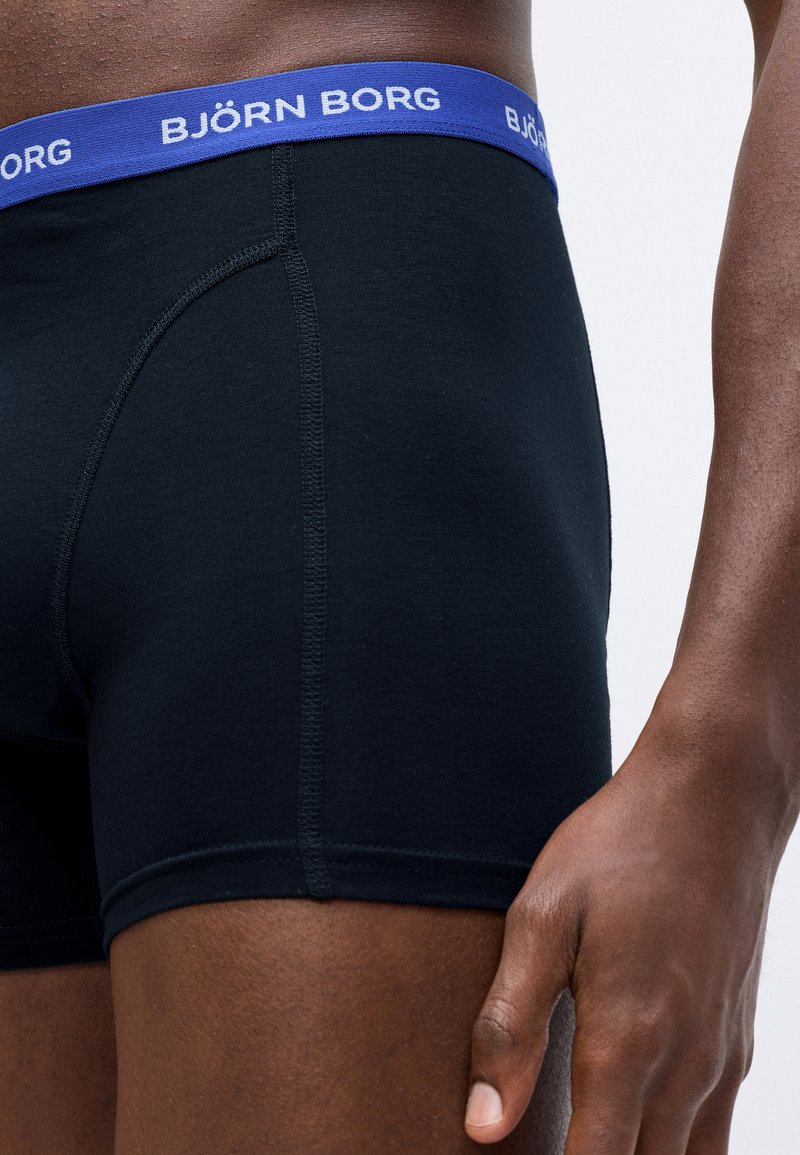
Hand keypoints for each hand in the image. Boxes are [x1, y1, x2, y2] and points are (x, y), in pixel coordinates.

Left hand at [463, 705, 792, 1151]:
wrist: (715, 797)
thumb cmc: (618, 847)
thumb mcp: (543, 916)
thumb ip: (511, 1026)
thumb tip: (483, 1128)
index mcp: (628, 1039)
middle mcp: (686, 1066)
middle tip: (545, 1149)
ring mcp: (721, 1058)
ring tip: (582, 1139)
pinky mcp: (737, 1042)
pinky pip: (711, 1133)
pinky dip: (673, 1153)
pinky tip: (631, 1130)